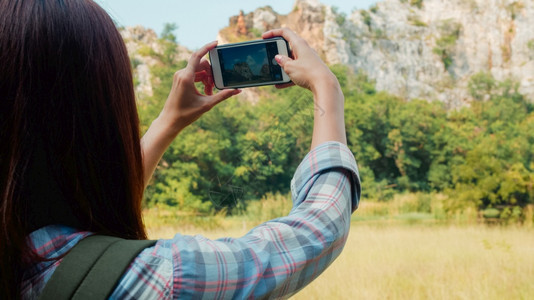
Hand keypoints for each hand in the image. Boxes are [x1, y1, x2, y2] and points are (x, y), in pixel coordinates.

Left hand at [141, 41, 239, 184]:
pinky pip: (194, 74)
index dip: (207, 47)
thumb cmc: (186, 114)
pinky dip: (201, 80)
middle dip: (211, 73)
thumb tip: (237, 90)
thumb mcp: (207, 104)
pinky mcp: (180, 80)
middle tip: (215, 86)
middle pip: (201, 64)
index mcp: (186, 77)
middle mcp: (181, 74)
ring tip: (210, 92)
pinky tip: (205, 92)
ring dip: (207, 78)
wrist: (170, 121)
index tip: (216, 43)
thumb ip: (223, 96)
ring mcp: (179, 76)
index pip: (197, 56)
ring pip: (198, 70)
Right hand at [263, 28, 345, 148]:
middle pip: (287, 47)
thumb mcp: (290, 67)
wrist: (325, 85)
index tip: (264, 37)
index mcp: (299, 44)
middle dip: (277, 53)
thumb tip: (278, 58)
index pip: (285, 32)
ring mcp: (307, 60)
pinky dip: (287, 77)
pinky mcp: (309, 70)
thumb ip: (282, 61)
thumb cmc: (308, 73)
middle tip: (270, 59)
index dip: (273, 33)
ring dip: (282, 67)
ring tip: (274, 74)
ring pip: (291, 61)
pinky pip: (295, 71)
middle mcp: (304, 50)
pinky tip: (279, 85)